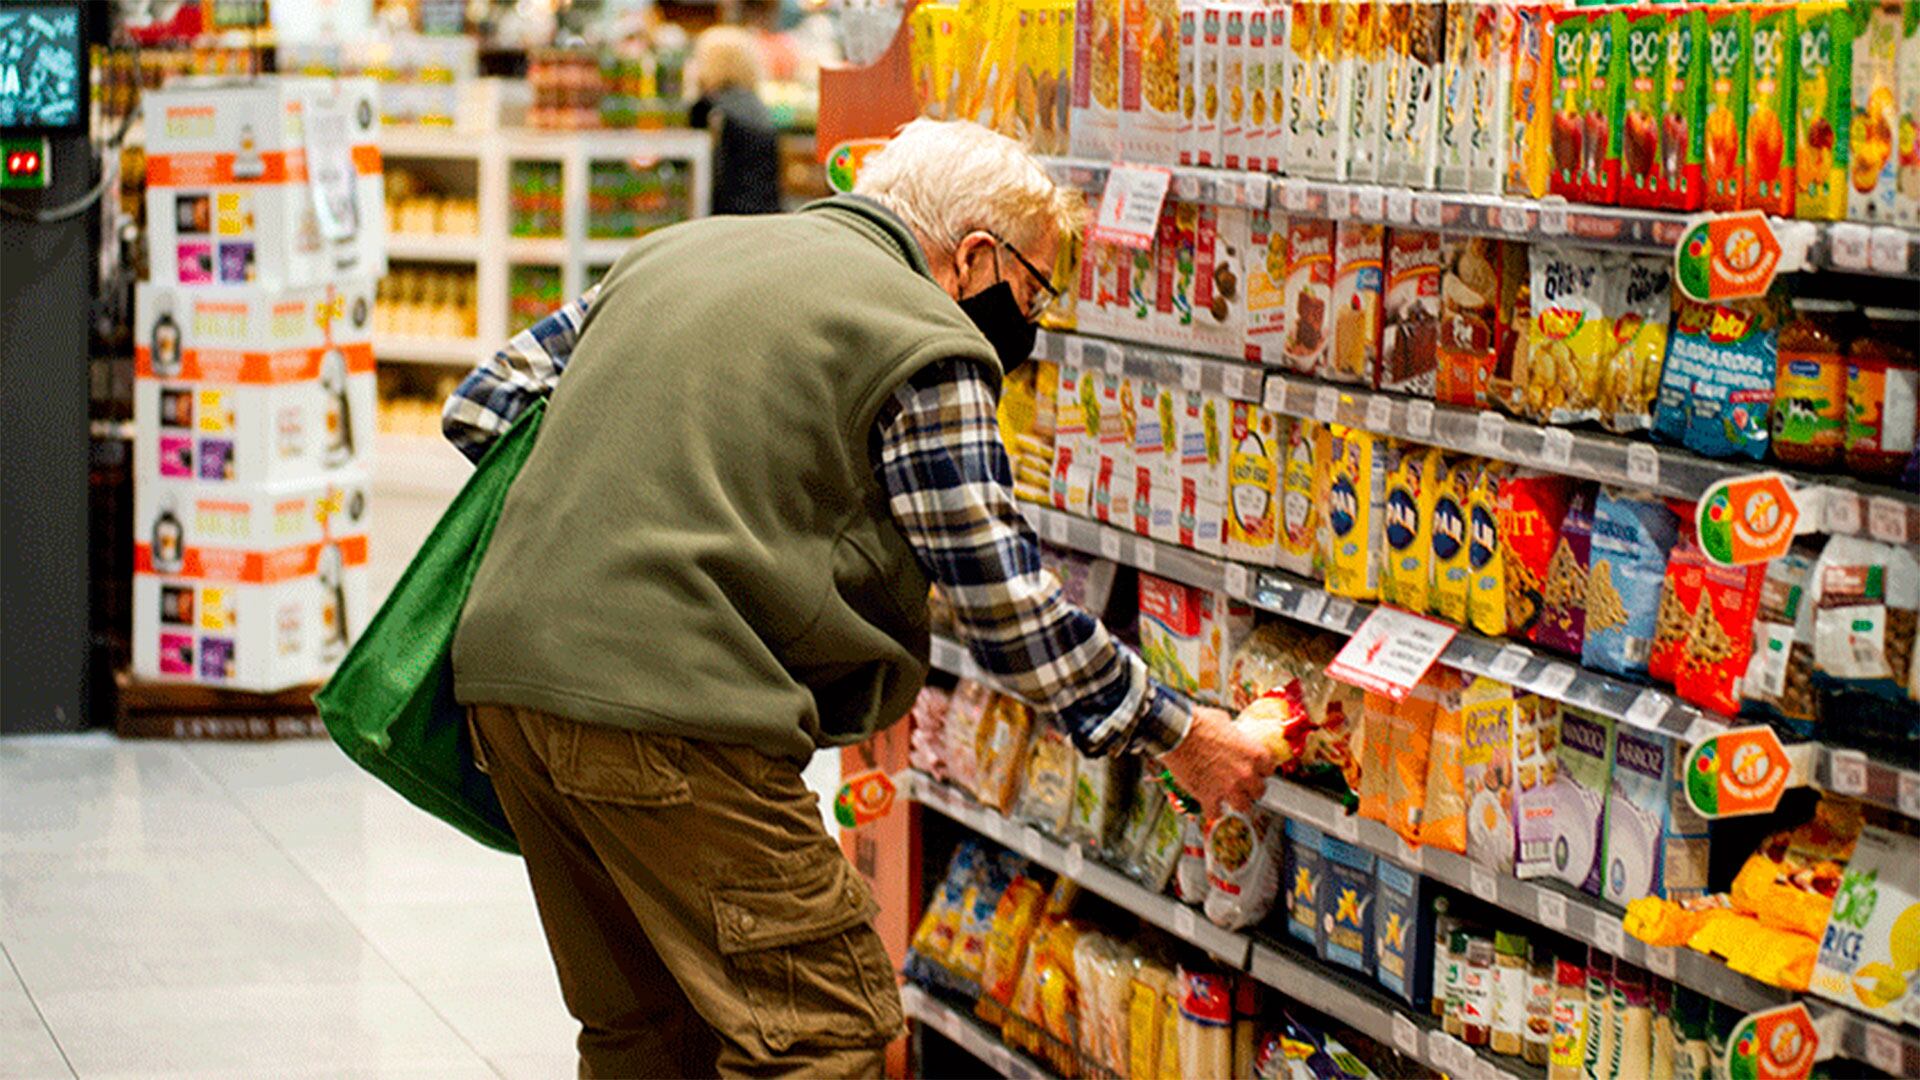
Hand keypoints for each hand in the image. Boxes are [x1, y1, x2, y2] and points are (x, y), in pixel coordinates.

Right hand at [1157, 706, 1277, 816]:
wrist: (1177, 734)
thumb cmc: (1199, 723)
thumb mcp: (1225, 722)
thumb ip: (1234, 734)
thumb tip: (1232, 735)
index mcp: (1254, 753)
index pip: (1269, 769)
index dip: (1260, 769)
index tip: (1255, 770)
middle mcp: (1246, 773)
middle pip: (1259, 791)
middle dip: (1251, 789)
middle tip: (1243, 785)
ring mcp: (1228, 788)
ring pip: (1243, 807)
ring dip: (1237, 803)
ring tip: (1230, 799)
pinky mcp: (1208, 797)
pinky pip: (1216, 813)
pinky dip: (1213, 810)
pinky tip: (1210, 805)